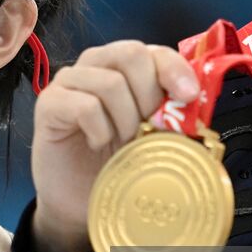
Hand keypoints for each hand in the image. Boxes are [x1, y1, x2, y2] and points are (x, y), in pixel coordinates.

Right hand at [29, 39, 198, 251]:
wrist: (77, 200)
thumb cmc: (116, 165)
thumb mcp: (153, 141)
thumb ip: (173, 120)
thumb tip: (201, 112)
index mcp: (127, 69)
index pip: (155, 51)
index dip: (175, 69)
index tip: (188, 95)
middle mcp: (97, 65)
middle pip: (132, 54)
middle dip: (148, 96)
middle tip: (146, 130)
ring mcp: (70, 81)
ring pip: (109, 82)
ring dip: (125, 119)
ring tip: (122, 143)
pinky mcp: (50, 103)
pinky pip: (84, 105)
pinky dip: (99, 129)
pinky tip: (98, 144)